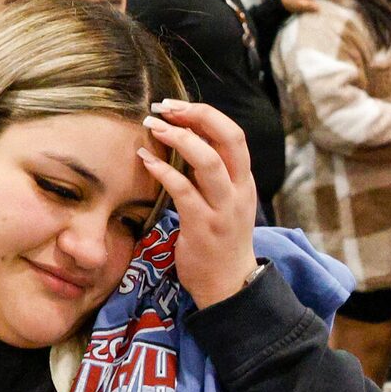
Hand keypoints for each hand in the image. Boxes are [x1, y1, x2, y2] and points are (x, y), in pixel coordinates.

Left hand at [140, 99, 259, 304]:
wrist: (228, 285)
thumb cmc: (220, 241)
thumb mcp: (224, 202)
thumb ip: (211, 174)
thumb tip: (184, 140)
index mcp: (244, 181)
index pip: (234, 134)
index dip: (206, 113)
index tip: (177, 106)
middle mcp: (239, 191)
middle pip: (228, 138)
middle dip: (196, 116)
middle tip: (165, 108)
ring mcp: (223, 209)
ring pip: (209, 162)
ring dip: (179, 139)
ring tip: (154, 127)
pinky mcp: (204, 226)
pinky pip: (184, 190)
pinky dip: (164, 170)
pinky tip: (146, 160)